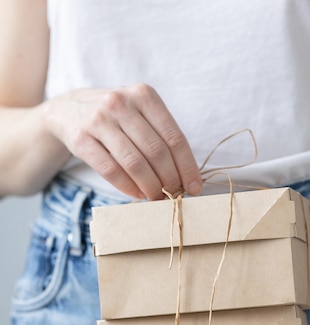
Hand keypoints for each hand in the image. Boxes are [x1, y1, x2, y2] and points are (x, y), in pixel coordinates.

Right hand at [43, 84, 202, 199]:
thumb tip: (186, 176)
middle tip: (174, 195)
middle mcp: (121, 103)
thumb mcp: (139, 112)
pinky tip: (138, 194)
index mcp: (144, 95)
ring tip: (157, 198)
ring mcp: (99, 120)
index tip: (195, 187)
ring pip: (134, 163)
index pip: (174, 137)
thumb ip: (161, 136)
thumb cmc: (116, 117)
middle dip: (170, 180)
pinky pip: (111, 170)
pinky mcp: (81, 139)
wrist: (67, 109)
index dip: (187, 166)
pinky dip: (128, 187)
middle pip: (156, 152)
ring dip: (150, 186)